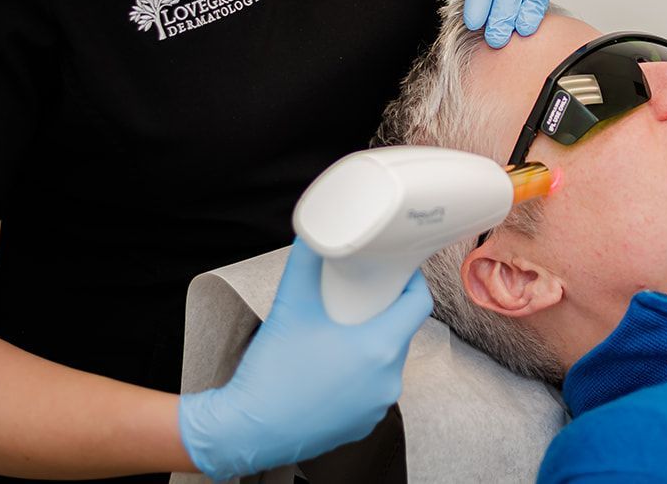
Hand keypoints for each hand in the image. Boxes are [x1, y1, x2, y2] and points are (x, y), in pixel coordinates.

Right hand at [178, 242, 432, 479]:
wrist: (247, 431)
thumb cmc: (271, 372)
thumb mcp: (290, 307)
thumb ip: (304, 263)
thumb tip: (312, 234)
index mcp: (380, 348)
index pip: (419, 305)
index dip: (412, 282)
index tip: (397, 271)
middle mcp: (388, 381)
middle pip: (401, 332)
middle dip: (385, 312)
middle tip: (361, 297)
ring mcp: (377, 408)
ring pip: (386, 363)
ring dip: (372, 345)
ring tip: (344, 331)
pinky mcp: (362, 426)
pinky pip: (372, 391)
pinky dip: (361, 376)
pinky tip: (336, 367)